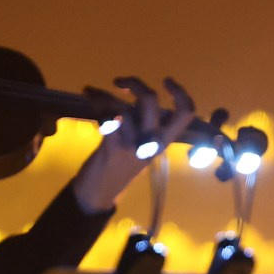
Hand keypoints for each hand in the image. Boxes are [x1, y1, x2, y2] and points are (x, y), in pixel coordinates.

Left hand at [71, 77, 198, 214]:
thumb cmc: (121, 166)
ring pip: (121, 107)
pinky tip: (88, 94)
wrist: (100, 193)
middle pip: (151, 101)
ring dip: (104, 94)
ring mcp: (133, 145)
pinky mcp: (113, 147)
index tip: (166, 81)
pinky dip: (95, 100)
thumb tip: (135, 94)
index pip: (185, 115)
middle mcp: (152, 143)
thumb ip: (144, 123)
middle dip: (136, 84)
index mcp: (163, 142)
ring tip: (93, 92)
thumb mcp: (141, 146)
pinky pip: (105, 115)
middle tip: (121, 82)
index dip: (181, 94)